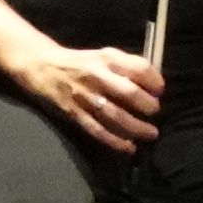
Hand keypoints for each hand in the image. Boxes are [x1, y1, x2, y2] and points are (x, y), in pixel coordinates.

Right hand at [16, 36, 166, 154]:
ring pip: (115, 116)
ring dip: (136, 128)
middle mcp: (96, 77)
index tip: (160, 90)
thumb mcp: (104, 54)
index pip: (138, 68)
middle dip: (147, 106)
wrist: (43, 67)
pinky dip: (115, 141)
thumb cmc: (82, 62)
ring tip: (151, 133)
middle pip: (129, 93)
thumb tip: (154, 83)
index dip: (153, 80)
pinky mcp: (75, 114)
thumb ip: (127, 65)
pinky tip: (129, 147)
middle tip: (155, 112)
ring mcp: (85, 97)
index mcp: (107, 59)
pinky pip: (98, 130)